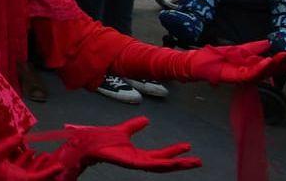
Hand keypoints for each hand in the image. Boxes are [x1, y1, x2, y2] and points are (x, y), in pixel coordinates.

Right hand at [0, 135, 58, 180]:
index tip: (60, 165)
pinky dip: (23, 160)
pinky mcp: (0, 172)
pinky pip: (16, 168)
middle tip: (54, 160)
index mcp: (13, 180)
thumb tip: (21, 135)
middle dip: (44, 168)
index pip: (37, 178)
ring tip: (42, 154)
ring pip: (25, 172)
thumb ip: (8, 144)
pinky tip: (27, 151)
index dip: (49, 172)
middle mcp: (12, 180)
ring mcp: (6, 177)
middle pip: (33, 177)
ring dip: (34, 164)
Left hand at [48, 117, 199, 175]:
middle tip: (199, 161)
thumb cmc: (100, 138)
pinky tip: (177, 162)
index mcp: (137, 154)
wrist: (87, 141)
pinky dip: (166, 164)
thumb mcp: (123, 130)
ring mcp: (136, 163)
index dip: (173, 152)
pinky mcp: (133, 163)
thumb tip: (146, 119)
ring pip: (162, 166)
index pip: (159, 155)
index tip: (187, 146)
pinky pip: (152, 165)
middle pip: (165, 163)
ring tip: (195, 163)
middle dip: (182, 162)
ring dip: (179, 165)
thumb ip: (134, 126)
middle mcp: (139, 161)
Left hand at [188, 40, 285, 84]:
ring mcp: (242, 76)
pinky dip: (259, 67)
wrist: (197, 62)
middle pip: (272, 70)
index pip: (273, 64)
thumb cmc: (216, 57)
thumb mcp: (239, 49)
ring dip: (275, 64)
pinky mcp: (234, 77)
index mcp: (252, 66)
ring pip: (263, 72)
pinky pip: (249, 73)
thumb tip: (269, 43)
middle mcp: (250, 73)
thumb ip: (254, 47)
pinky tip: (267, 61)